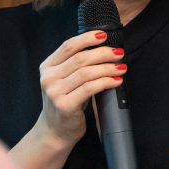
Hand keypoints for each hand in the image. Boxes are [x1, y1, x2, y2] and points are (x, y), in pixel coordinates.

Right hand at [36, 31, 126, 147]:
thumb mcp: (65, 81)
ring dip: (108, 68)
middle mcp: (48, 78)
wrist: (55, 132)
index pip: (68, 46)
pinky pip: (90, 88)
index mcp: (47, 67)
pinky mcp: (65, 105)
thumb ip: (75, 66)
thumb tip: (103, 49)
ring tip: (121, 67)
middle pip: (80, 58)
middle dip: (103, 53)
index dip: (87, 38)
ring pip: (87, 73)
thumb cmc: (65, 104)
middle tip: (119, 53)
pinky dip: (106, 82)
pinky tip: (116, 81)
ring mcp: (55, 92)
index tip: (104, 35)